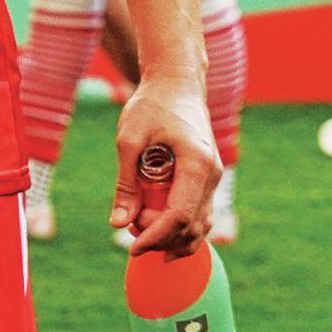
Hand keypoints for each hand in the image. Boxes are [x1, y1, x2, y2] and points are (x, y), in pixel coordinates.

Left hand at [111, 74, 220, 255]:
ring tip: (142, 239)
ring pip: (201, 225)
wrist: (175, 84)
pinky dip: (182, 228)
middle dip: (162, 239)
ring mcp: (213, 178)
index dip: (155, 237)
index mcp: (197, 165)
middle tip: (131, 239)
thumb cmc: (150, 106)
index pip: (179, 216)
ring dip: (173, 238)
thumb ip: (125, 183)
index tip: (131, 247)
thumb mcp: (129, 140)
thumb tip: (118, 223)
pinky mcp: (207, 178)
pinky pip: (199, 213)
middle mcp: (212, 175)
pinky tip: (160, 236)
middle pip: (192, 226)